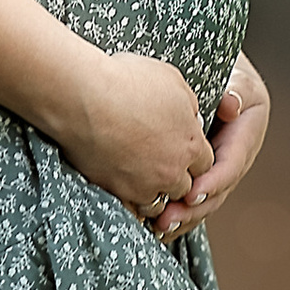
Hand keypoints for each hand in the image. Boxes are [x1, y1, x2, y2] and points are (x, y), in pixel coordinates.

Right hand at [52, 50, 212, 219]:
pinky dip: (129, 200)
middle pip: (184, 187)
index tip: (180, 149)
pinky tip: (122, 187)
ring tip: (141, 179)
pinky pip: (129, 207)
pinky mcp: (115, 191)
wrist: (84, 96)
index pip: (205, 164)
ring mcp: (143, 185)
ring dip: (153, 192)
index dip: (192, 156)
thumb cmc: (127, 81)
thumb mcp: (172, 82)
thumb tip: (190, 116)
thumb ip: (188, 106)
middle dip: (176, 177)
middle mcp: (171, 171)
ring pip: (158, 203)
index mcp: (190, 144)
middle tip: (161, 164)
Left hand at [161, 54, 270, 240]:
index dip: (212, 183)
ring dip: (183, 216)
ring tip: (158, 228)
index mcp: (248, 132)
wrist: (207, 66)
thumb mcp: (233, 73)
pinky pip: (190, 196)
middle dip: (193, 209)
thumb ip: (235, 88)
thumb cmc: (218, 64)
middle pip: (217, 190)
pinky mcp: (201, 169)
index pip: (231, 164)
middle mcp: (236, 154)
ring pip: (203, 199)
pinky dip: (175, 211)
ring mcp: (219, 164)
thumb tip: (231, 105)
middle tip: (166, 219)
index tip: (191, 194)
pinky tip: (154, 225)